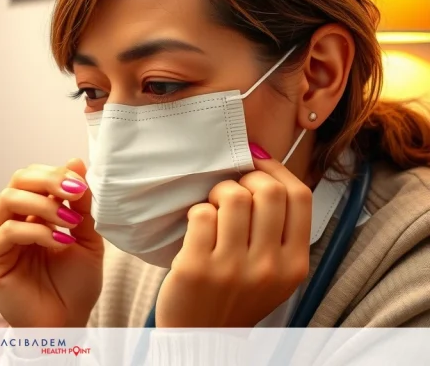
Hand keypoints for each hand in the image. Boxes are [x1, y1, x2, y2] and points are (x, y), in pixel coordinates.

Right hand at [0, 159, 103, 327]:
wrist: (67, 324)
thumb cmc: (74, 284)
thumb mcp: (86, 236)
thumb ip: (81, 203)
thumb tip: (76, 161)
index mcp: (29, 213)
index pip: (33, 176)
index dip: (57, 173)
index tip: (83, 183)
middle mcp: (8, 221)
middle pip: (18, 179)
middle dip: (48, 179)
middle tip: (75, 191)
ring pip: (9, 199)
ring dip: (44, 204)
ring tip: (70, 222)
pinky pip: (7, 231)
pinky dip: (36, 231)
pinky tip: (59, 241)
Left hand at [156, 143, 312, 327]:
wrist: (203, 337)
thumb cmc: (237, 294)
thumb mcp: (276, 270)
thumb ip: (279, 228)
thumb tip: (263, 159)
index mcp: (295, 265)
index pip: (300, 197)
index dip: (277, 170)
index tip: (258, 162)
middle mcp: (269, 267)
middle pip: (267, 190)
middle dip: (246, 178)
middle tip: (232, 191)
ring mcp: (232, 268)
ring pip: (233, 197)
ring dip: (219, 193)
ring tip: (214, 208)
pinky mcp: (196, 267)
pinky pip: (201, 213)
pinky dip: (197, 212)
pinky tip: (198, 228)